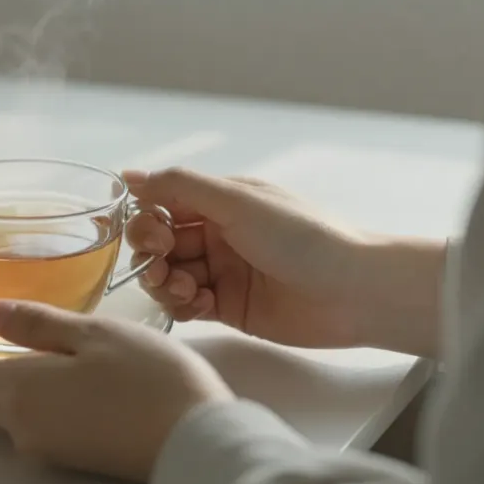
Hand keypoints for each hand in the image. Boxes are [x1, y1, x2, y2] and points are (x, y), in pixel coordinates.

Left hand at [0, 300, 233, 481]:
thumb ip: (38, 323)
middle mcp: (23, 425)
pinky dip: (27, 398)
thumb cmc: (148, 377)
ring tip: (17, 351)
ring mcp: (48, 446)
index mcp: (19, 390)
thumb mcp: (93, 332)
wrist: (195, 440)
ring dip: (0, 382)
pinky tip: (53, 378)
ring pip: (4, 412)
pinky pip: (32, 424)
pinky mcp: (72, 456)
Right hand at [124, 168, 369, 348]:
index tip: (153, 237)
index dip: (146, 222)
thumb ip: (179, 186)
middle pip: (158, 245)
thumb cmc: (301, 236)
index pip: (162, 206)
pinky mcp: (228, 308)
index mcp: (219, 203)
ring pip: (168, 277)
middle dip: (151, 257)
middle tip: (164, 268)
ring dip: (165, 284)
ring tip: (186, 291)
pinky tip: (199, 305)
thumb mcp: (237, 201)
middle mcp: (216, 235)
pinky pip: (187, 306)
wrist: (354, 290)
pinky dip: (182, 306)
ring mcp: (221, 272)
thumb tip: (128, 175)